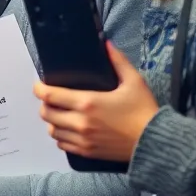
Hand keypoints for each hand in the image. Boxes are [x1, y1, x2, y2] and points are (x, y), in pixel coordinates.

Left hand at [35, 41, 159, 162]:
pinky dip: (61, 136)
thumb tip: (106, 43)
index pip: (49, 96)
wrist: (156, 143)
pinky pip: (63, 145)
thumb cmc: (144, 111)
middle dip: (45, 104)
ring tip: (60, 114)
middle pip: (46, 113)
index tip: (39, 85)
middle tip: (52, 99)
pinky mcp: (87, 152)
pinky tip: (69, 129)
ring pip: (52, 130)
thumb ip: (118, 61)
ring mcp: (82, 139)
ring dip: (52, 121)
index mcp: (87, 102)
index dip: (39, 89)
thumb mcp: (134, 81)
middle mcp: (80, 122)